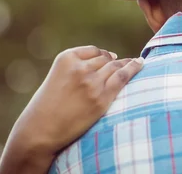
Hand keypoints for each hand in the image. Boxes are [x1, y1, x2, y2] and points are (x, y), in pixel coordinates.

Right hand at [0, 46, 143, 173]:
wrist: (40, 131)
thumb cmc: (48, 105)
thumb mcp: (58, 75)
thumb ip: (80, 64)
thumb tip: (113, 55)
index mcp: (66, 58)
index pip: (94, 51)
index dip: (102, 55)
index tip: (108, 58)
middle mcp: (80, 68)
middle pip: (106, 59)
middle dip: (113, 61)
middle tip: (121, 64)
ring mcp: (92, 83)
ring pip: (115, 66)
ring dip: (125, 63)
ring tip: (136, 62)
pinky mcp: (102, 99)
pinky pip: (123, 77)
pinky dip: (134, 68)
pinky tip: (141, 63)